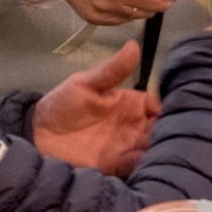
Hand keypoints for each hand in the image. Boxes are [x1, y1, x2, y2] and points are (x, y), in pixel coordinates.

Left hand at [32, 42, 161, 175]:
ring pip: (151, 147)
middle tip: (175, 133)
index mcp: (129, 103)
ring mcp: (125, 145)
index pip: (157, 105)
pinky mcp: (114, 164)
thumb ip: (112, 70)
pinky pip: (135, 164)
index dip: (167, 108)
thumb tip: (135, 46)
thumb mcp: (86, 83)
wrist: (37, 133)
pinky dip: (143, 163)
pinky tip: (145, 158)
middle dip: (169, 131)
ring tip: (164, 147)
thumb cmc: (63, 103)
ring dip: (159, 148)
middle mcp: (132, 125)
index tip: (172, 112)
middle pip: (159, 128)